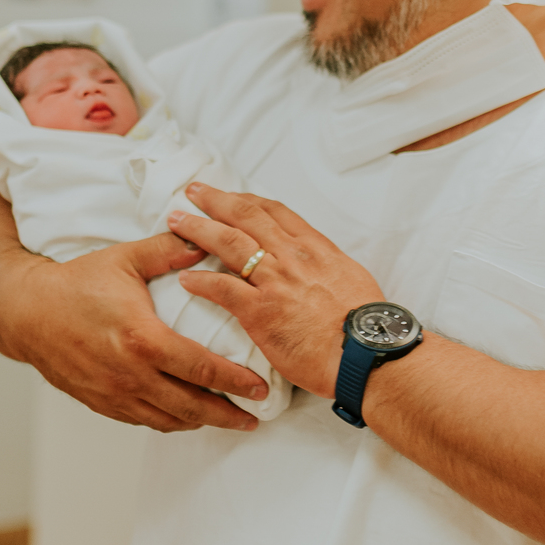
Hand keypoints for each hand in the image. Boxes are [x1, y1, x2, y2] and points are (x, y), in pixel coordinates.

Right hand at [3, 228, 270, 432]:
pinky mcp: (101, 403)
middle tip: (254, 417)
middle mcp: (130, 374)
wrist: (26, 311)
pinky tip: (186, 415)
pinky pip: (144, 421)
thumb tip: (207, 242)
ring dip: (201, 422)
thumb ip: (169, 250)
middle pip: (192, 406)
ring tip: (228, 419)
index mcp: (142, 339)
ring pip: (169, 419)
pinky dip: (171, 421)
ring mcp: (114, 393)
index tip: (261, 388)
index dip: (237, 383)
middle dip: (228, 415)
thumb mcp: (125, 259)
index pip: (202, 369)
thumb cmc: (75, 284)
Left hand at [168, 184, 382, 397]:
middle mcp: (292, 257)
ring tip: (176, 222)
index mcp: (315, 248)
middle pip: (246, 217)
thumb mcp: (351, 280)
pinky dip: (201, 281)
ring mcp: (275, 282)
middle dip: (215, 201)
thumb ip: (326, 269)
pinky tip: (185, 279)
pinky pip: (222, 289)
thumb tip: (318, 268)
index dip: (247, 200)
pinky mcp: (260, 312)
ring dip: (198, 229)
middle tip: (193, 192)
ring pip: (228, 243)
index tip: (230, 195)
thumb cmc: (365, 325)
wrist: (367, 352)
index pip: (275, 212)